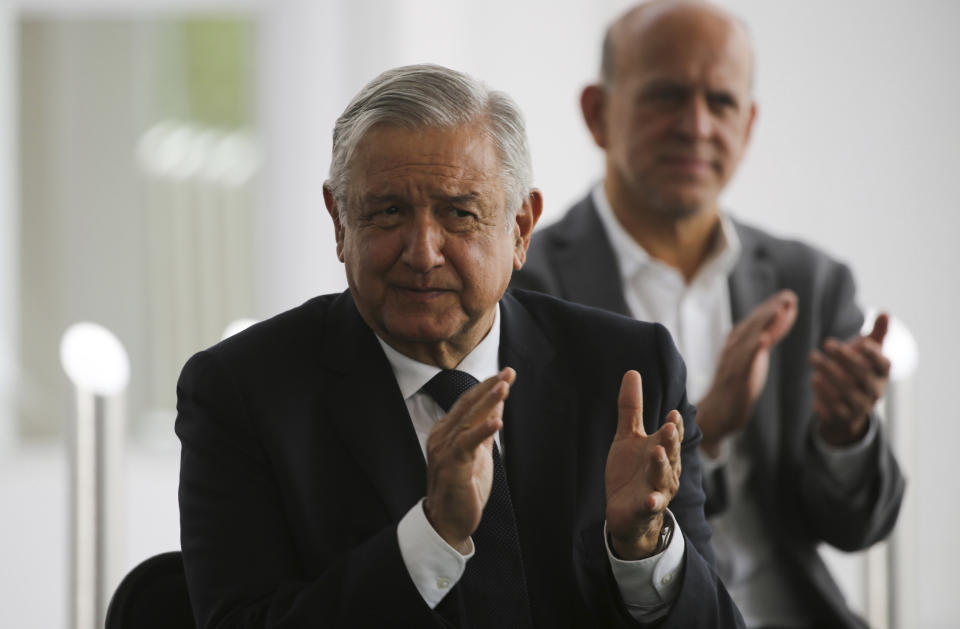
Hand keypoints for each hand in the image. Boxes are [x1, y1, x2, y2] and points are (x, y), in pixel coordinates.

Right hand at [423, 367, 514, 552]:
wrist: (447, 523)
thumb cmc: (462, 488)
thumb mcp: (478, 452)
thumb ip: (485, 428)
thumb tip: (497, 404)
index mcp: (446, 431)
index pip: (468, 402)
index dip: (486, 386)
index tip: (506, 373)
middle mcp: (442, 436)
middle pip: (468, 405)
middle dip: (489, 387)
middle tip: (508, 372)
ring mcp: (444, 450)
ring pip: (468, 419)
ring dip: (487, 402)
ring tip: (504, 386)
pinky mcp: (451, 466)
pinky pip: (467, 444)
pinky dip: (482, 431)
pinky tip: (497, 421)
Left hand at [605, 370, 683, 559]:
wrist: (626, 513)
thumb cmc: (631, 471)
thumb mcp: (628, 437)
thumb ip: (631, 408)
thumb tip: (633, 372)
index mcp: (662, 450)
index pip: (671, 435)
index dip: (674, 426)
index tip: (673, 414)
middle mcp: (665, 469)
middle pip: (670, 453)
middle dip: (670, 441)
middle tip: (670, 427)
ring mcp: (657, 489)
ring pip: (662, 477)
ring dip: (661, 466)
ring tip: (657, 453)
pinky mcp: (645, 508)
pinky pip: (651, 505)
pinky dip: (652, 502)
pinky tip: (651, 500)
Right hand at [697, 289, 796, 454]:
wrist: (715, 415)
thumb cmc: (735, 387)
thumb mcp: (751, 361)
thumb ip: (762, 343)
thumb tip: (775, 325)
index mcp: (738, 344)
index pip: (756, 323)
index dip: (771, 309)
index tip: (789, 297)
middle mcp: (734, 350)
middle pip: (754, 326)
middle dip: (771, 310)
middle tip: (789, 296)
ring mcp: (734, 364)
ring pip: (750, 340)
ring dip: (765, 324)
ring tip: (780, 309)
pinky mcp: (736, 381)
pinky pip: (745, 363)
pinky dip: (754, 350)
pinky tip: (764, 341)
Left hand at [809, 313, 890, 445]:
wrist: (848, 408)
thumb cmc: (857, 371)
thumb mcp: (867, 353)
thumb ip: (876, 334)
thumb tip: (886, 312)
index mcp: (881, 375)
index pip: (884, 365)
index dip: (874, 354)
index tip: (861, 342)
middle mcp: (874, 391)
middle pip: (862, 375)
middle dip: (844, 358)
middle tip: (826, 343)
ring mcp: (860, 407)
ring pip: (847, 393)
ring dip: (829, 374)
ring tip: (813, 358)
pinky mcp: (844, 418)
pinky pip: (835, 410)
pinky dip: (823, 395)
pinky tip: (814, 380)